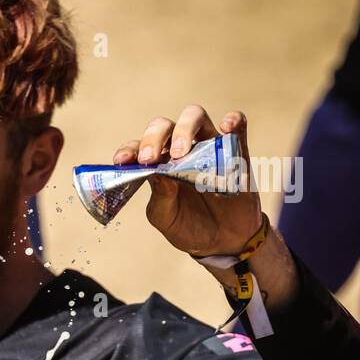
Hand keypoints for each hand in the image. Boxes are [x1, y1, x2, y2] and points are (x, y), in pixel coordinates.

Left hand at [113, 105, 262, 257]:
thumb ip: (160, 195)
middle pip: (165, 126)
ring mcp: (207, 146)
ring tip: (180, 153)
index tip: (122, 161)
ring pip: (195, 117)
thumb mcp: (165, 216)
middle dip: (154, 137)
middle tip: (151, 159)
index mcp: (156, 164)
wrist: (222, 242)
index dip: (129, 149)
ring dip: (185, 128)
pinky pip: (237, 124)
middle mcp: (179, 149)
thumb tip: (158, 173)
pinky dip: (233, 120)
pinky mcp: (236, 150)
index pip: (139, 147)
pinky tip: (226, 127)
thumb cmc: (187, 226)